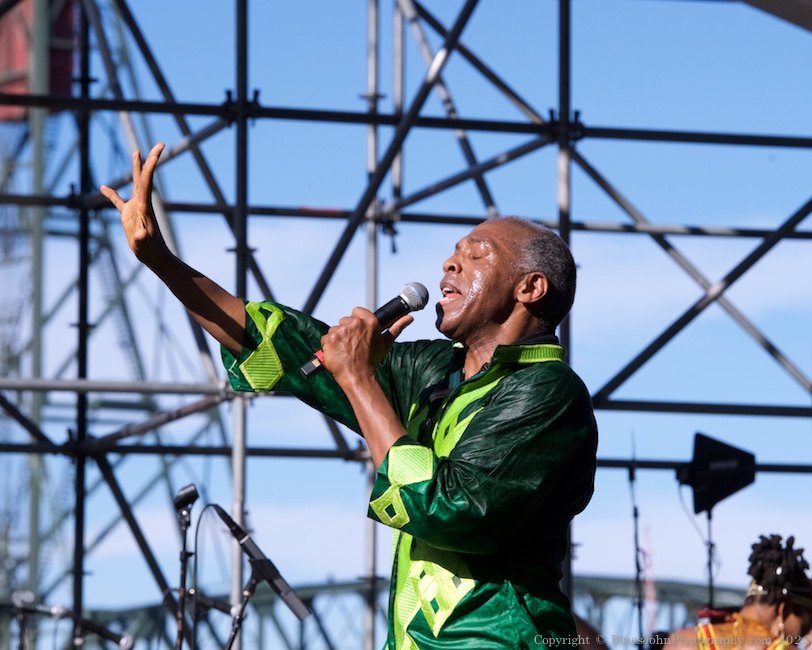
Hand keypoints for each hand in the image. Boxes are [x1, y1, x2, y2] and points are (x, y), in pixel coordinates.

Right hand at [100, 143, 169, 266]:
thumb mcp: (144, 244)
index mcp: (144, 204)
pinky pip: (118, 202)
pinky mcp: (128, 215)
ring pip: (135, 183)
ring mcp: (135, 207)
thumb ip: (140, 237)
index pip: (147, 180)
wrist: (152, 256)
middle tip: (159, 145)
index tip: (159, 149)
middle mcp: (141, 202)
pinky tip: (103, 187)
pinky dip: (111, 194)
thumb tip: (138, 234)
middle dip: (150, 160)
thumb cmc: (149, 250)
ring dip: (136, 168)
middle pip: (144, 176)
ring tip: (136, 152)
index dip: (152, 164)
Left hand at [320, 307, 412, 384]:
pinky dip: (329, 346)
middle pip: (344, 321)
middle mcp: (355, 324)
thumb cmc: (372, 360)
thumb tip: (410, 317)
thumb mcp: (386, 343)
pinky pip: (326, 338)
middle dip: (346, 332)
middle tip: (352, 345)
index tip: (357, 332)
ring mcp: (341, 331)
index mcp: (370, 322)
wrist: (358, 376)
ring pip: (335, 330)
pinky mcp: (330, 339)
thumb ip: (397, 327)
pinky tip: (337, 353)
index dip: (356, 321)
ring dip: (337, 339)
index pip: (357, 311)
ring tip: (345, 351)